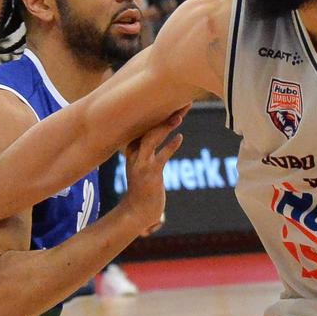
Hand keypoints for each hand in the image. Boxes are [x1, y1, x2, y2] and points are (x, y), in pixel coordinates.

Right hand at [120, 109, 184, 228]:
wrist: (136, 213)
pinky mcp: (150, 174)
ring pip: (152, 138)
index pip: (145, 127)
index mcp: (133, 151)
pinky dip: (170, 146)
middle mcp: (135, 154)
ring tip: (179, 115)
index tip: (173, 102)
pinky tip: (180, 137)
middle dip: (165, 114)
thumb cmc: (144, 191)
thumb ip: (153, 154)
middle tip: (183, 102)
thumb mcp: (145, 169)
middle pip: (149, 127)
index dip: (159, 113)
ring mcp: (142, 164)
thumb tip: (170, 140)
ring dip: (166, 126)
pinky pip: (161, 156)